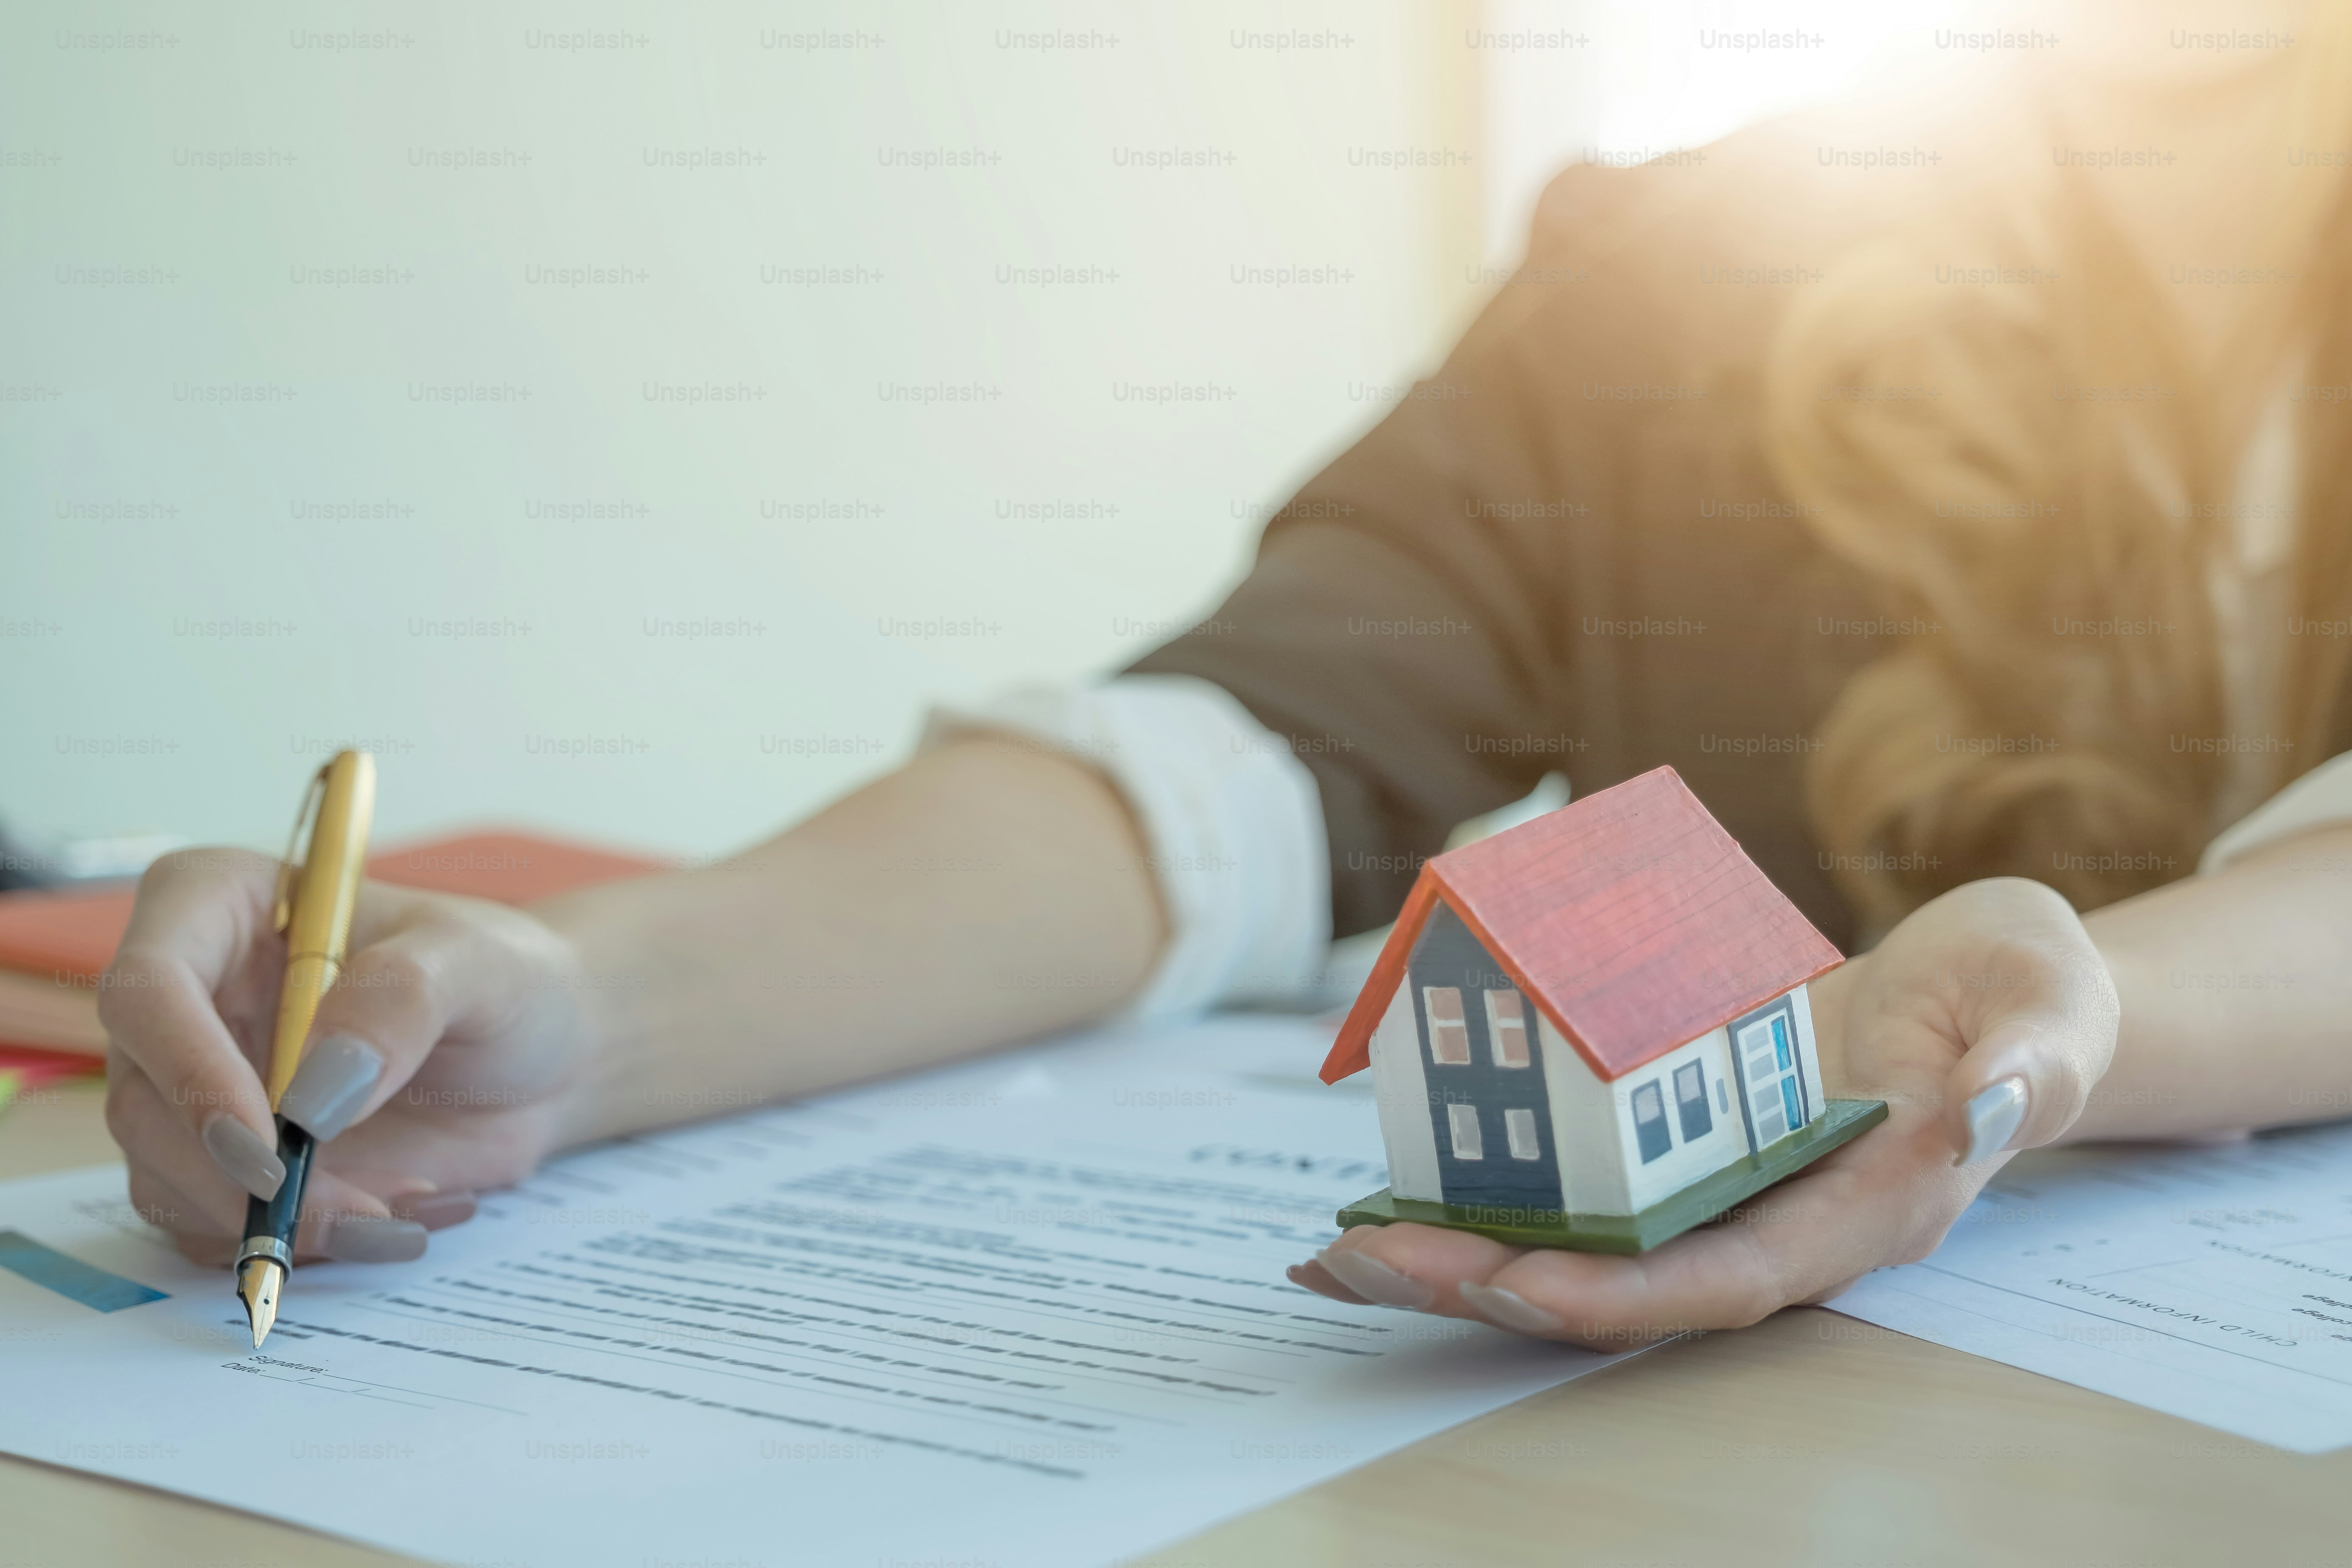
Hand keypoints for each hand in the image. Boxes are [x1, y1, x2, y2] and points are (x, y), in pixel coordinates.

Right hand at [100, 848, 597, 1266]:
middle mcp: (191, 1001)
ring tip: (403, 1208)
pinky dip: (308, 1242)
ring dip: (282, 1222)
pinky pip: (224, 1228)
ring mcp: (203, 1088)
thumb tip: (310, 1099)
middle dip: (240, 1179)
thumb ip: (402, 1001)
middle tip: (353, 1208)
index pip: (148, 986)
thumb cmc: (506, 979)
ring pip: (171, 1182)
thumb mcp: (480, 963)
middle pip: (143, 1106)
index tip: (271, 1143)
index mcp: (222, 907)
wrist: (543, 1055)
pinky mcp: (233, 1162)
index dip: (188, 1072)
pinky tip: (403, 1215)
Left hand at [1290, 877, 2120, 1345]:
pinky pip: (1569, 1188)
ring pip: (1576, 1248)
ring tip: (1336, 1254)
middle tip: (1360, 1263)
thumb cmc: (2026, 993)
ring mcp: (1718, 1188)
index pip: (1726, 1277)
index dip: (1620, 1290)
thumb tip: (1991, 1107)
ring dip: (1456, 1257)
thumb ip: (2029, 1062)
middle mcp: (1775, 1220)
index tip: (1514, 1282)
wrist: (1993, 989)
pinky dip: (1477, 1196)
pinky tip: (1384, 1197)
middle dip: (1489, 1282)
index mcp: (1860, 1211)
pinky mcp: (1676, 1145)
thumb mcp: (2047, 1004)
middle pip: (1621, 1283)